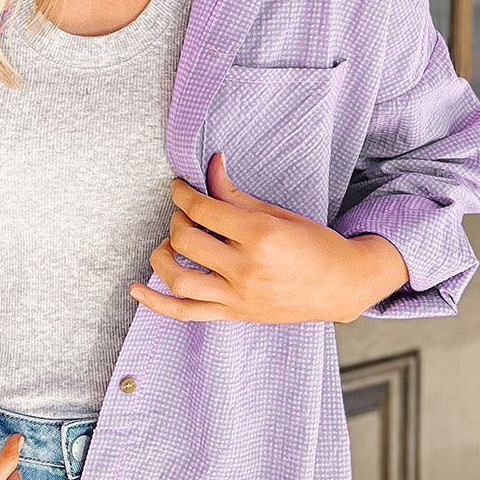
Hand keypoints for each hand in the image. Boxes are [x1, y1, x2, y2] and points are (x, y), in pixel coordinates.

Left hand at [127, 152, 408, 324]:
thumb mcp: (276, 213)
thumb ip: (235, 194)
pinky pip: (187, 314)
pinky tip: (137, 289)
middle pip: (187, 240)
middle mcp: (247, 268)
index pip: (203, 210)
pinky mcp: (235, 315)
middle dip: (176, 220)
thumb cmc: (313, 244)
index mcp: (260, 236)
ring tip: (168, 244)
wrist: (342, 284)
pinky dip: (156, 304)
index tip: (179, 187)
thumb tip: (210, 164)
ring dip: (163, 256)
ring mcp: (239, 296)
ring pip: (180, 280)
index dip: (183, 193)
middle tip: (183, 213)